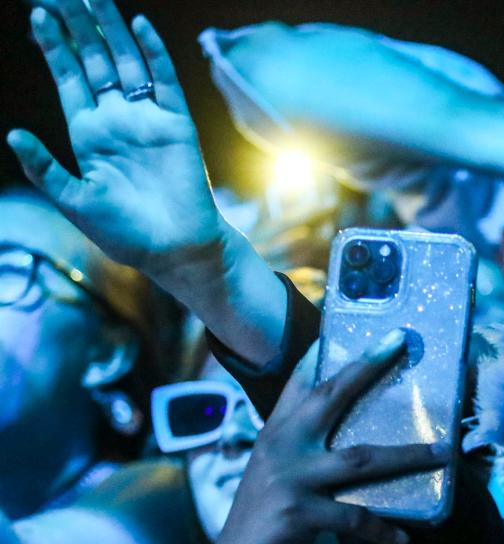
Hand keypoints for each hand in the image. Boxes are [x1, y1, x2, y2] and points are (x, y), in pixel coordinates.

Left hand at [7, 1, 227, 281]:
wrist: (175, 250)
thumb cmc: (125, 233)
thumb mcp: (74, 200)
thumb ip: (44, 168)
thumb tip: (12, 133)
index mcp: (88, 134)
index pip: (68, 79)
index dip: (54, 48)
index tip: (38, 16)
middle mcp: (117, 120)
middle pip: (95, 61)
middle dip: (79, 28)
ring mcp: (147, 120)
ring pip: (127, 62)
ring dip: (111, 30)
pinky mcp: (176, 125)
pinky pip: (164, 81)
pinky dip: (153, 53)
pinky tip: (139, 26)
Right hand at [200, 331, 449, 543]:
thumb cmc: (268, 527)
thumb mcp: (280, 479)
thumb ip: (306, 451)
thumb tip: (355, 438)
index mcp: (276, 435)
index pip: (302, 383)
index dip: (324, 352)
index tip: (352, 327)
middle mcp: (279, 448)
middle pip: (331, 398)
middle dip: (366, 368)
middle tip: (399, 344)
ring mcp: (287, 480)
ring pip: (361, 458)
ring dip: (407, 455)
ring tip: (443, 453)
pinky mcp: (296, 515)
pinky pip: (354, 518)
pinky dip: (382, 529)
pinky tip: (405, 538)